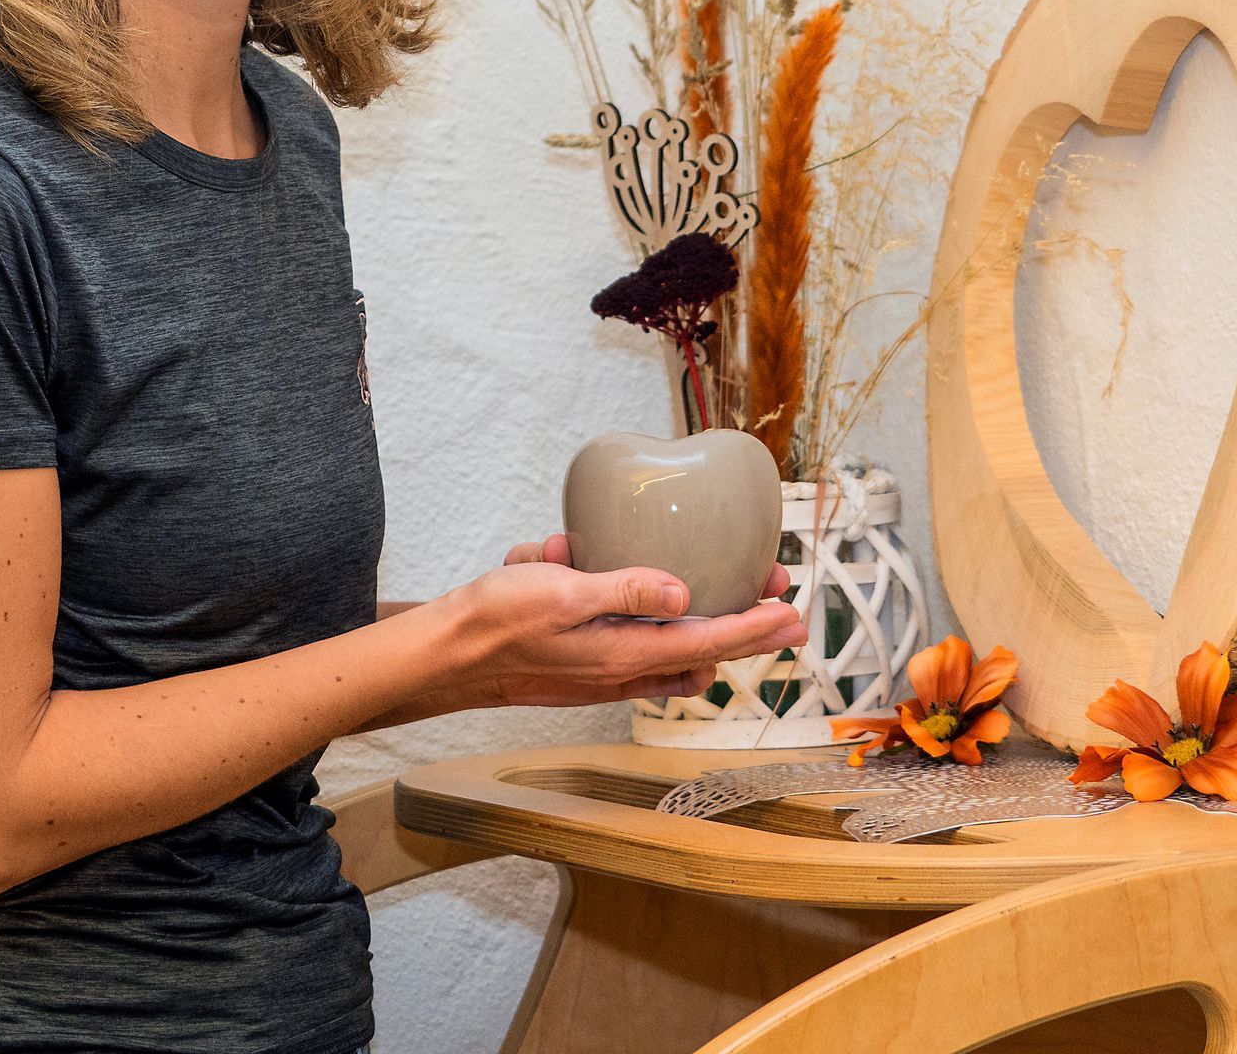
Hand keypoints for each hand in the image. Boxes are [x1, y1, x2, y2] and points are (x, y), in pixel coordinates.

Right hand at [435, 547, 802, 708]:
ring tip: (702, 587)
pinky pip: (621, 635)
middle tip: (773, 597)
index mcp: (622, 654)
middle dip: (740, 625)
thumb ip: (623, 590)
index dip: (754, 629)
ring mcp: (600, 671)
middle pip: (700, 651)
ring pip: (666, 652)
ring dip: (687, 619)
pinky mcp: (580, 662)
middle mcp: (619, 670)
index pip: (707, 643)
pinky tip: (591, 566)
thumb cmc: (497, 622)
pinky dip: (626, 608)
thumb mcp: (562, 592)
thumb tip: (683, 593)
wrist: (445, 655)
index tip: (792, 616)